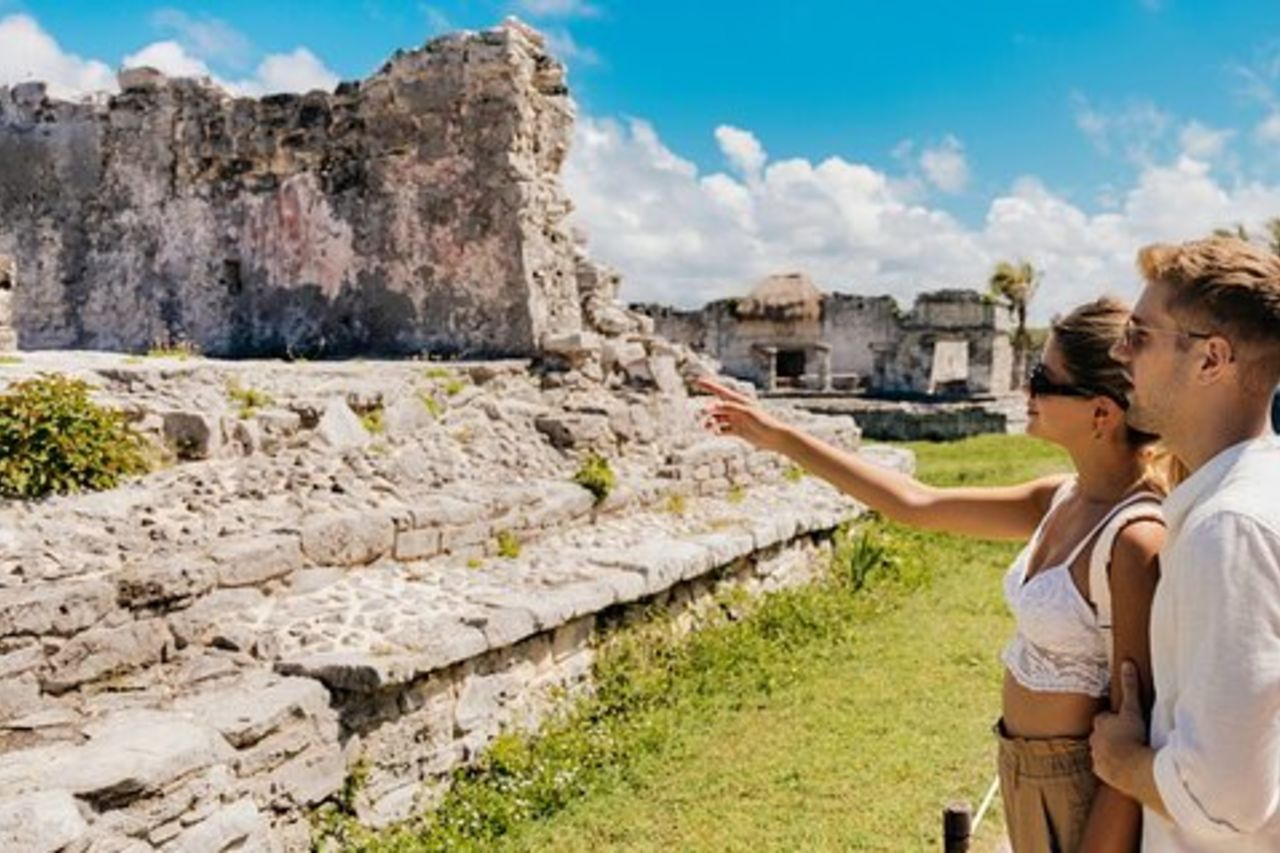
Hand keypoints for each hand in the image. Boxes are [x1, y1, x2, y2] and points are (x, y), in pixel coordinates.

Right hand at [695, 376, 788, 452]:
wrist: (774, 437)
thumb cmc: (763, 422)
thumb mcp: (746, 412)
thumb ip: (729, 407)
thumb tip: (713, 405)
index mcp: (739, 400)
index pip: (720, 391)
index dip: (708, 386)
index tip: (697, 380)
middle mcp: (736, 409)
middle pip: (716, 407)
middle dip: (707, 410)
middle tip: (700, 414)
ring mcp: (736, 420)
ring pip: (718, 419)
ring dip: (711, 422)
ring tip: (707, 427)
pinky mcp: (738, 430)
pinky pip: (723, 429)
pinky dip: (718, 431)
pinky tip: (716, 433)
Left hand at [1090, 660, 1147, 792]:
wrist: (1132, 768)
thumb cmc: (1132, 736)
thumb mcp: (1133, 709)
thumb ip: (1130, 687)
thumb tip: (1127, 663)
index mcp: (1100, 724)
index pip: (1104, 719)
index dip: (1113, 720)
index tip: (1123, 723)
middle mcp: (1094, 740)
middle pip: (1101, 735)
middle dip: (1110, 736)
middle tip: (1126, 739)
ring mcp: (1096, 757)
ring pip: (1101, 752)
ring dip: (1111, 752)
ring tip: (1127, 755)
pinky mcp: (1102, 773)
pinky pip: (1105, 769)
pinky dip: (1112, 768)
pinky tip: (1125, 769)